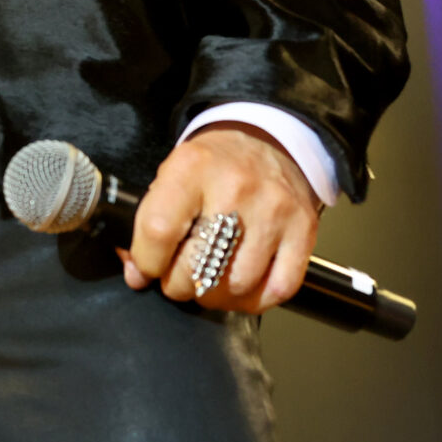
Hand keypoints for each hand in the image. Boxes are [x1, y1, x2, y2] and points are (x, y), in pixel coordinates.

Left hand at [123, 123, 319, 313]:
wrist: (267, 141)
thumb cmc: (213, 165)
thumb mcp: (171, 175)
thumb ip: (147, 222)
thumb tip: (137, 274)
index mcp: (193, 168)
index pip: (159, 231)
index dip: (147, 262)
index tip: (147, 267)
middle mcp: (236, 187)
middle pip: (197, 268)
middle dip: (178, 285)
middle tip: (178, 276)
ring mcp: (274, 211)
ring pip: (236, 285)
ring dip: (215, 295)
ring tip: (208, 279)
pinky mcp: (303, 231)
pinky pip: (277, 290)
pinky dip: (253, 300)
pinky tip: (239, 286)